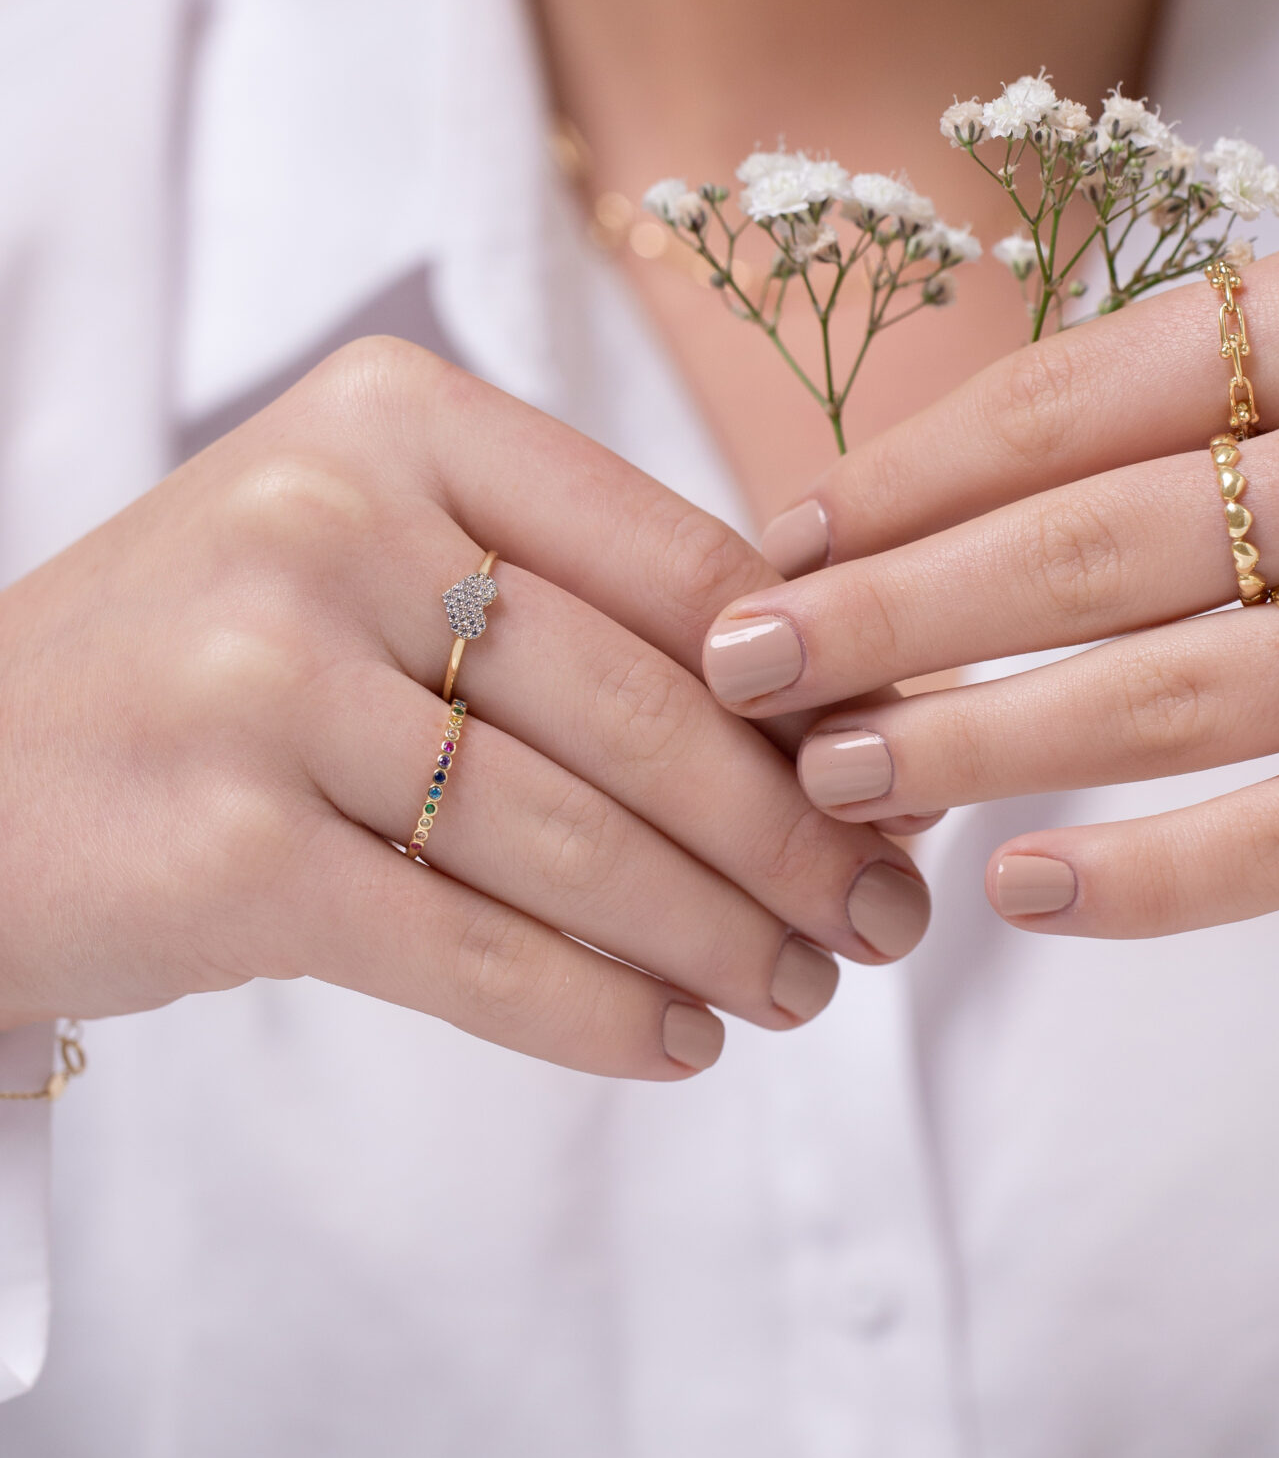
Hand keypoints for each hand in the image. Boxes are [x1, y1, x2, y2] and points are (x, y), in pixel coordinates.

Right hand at [0, 338, 928, 1071]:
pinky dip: (595, 1009)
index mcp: (390, 416)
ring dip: (718, 935)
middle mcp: (323, 521)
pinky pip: (472, 947)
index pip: (674, 557)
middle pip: (641, 705)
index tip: (898, 780)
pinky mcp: (224, 850)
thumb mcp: (365, 563)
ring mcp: (261, 682)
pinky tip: (675, 1042)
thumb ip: (564, 600)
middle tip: (888, 922)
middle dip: (792, 835)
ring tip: (801, 993)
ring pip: (572, 838)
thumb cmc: (201, 676)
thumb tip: (827, 720)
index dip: (813, 687)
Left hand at [699, 229, 1278, 934]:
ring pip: (1166, 700)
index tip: (780, 550)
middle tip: (748, 674)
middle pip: (1090, 549)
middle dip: (891, 619)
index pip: (1074, 396)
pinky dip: (1143, 879)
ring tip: (839, 778)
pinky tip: (1024, 895)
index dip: (902, 480)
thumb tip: (901, 507)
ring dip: (975, 745)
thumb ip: (1174, 403)